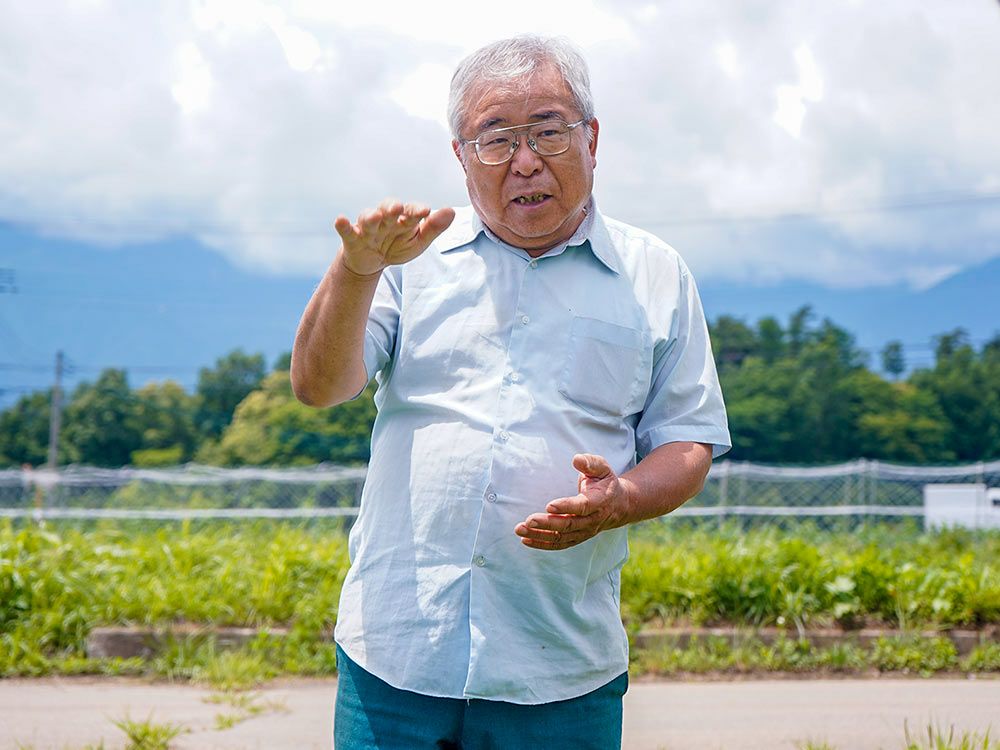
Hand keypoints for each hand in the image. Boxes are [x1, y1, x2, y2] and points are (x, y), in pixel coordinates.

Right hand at [333, 199, 454, 276]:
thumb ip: (434, 228)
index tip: (426, 212)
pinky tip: (340, 220)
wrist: (373, 262)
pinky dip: (343, 225)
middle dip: (393, 207)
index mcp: (404, 218)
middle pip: (389, 208)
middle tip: (398, 209)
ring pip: (368, 217)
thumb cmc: (398, 246)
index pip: (412, 211)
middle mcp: (386, 218)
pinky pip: (347, 230)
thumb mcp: (418, 241)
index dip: (417, 211)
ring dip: (371, 216)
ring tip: (375, 217)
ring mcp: (368, 227)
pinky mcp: (353, 237)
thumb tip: (451, 211)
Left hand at [514, 454, 631, 550]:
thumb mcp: (603, 468)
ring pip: (561, 537)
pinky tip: (525, 540)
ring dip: (539, 535)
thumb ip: (590, 463)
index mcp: (599, 501)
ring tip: (520, 530)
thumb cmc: (605, 482)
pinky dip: (542, 543)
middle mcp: (593, 520)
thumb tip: (576, 459)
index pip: (583, 506)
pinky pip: (559, 544)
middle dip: (547, 523)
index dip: (567, 506)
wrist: (619, 505)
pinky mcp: (577, 537)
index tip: (549, 505)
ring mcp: (585, 531)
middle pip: (569, 525)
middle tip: (529, 520)